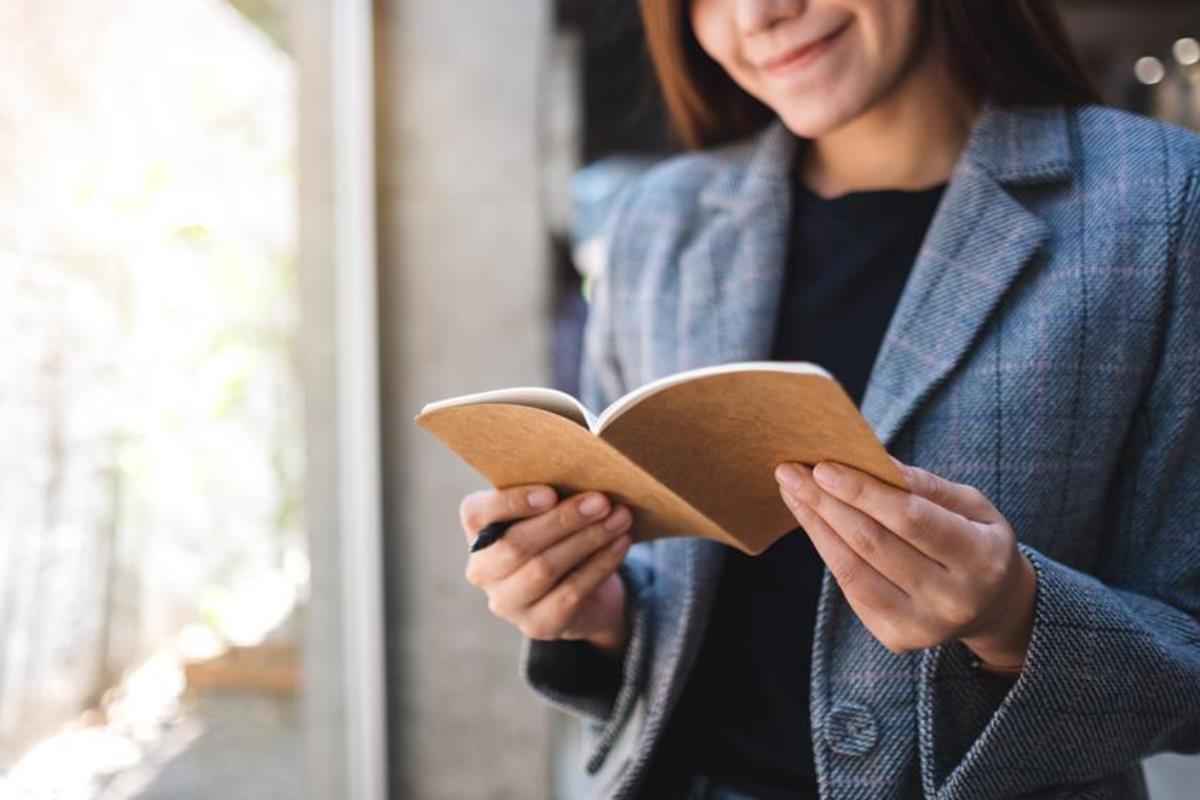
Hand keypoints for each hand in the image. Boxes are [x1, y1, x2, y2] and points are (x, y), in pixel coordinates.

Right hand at [459, 484, 633, 660]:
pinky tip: (620, 543)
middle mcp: (482, 571)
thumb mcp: (548, 513)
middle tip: (601, 501)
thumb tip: (586, 480)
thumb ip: (551, 497)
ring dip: (588, 540)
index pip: (476, 513)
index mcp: (477, 533)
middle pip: (517, 544)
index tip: (550, 493)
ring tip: (619, 518)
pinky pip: (570, 593)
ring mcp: (507, 603)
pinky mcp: (538, 625)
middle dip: (563, 520)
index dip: (512, 502)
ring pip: (545, 568)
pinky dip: (600, 565)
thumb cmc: (560, 535)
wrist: (581, 589)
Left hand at [774, 456, 1036, 674]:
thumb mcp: (972, 506)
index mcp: (981, 559)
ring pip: (852, 570)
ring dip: (815, 526)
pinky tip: (810, 520)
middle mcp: (953, 600)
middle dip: (826, 503)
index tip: (823, 466)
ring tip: (792, 492)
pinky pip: (850, 589)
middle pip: (873, 544)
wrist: (994, 606)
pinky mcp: (896, 639)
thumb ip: (926, 486)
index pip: (911, 520)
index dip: (864, 492)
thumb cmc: (976, 539)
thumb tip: (873, 461)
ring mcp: (923, 627)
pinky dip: (826, 550)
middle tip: (791, 471)